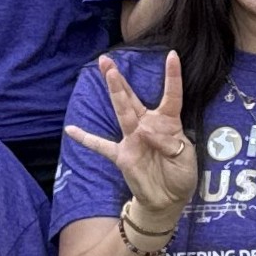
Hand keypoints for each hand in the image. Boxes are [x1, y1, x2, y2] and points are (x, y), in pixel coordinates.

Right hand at [65, 50, 199, 222]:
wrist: (168, 199)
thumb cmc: (181, 175)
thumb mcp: (185, 159)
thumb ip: (169, 143)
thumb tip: (146, 132)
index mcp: (168, 124)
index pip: (171, 96)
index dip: (172, 76)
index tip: (172, 55)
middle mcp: (147, 126)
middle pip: (133, 98)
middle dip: (120, 80)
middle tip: (107, 60)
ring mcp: (132, 139)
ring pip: (121, 112)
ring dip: (114, 93)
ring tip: (105, 73)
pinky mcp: (121, 156)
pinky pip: (101, 145)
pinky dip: (86, 139)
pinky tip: (70, 130)